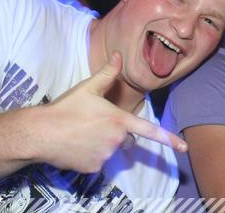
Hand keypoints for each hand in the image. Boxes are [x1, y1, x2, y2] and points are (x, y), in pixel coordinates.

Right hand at [34, 52, 186, 172]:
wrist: (40, 133)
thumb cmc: (65, 108)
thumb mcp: (88, 87)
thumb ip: (108, 73)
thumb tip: (118, 55)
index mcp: (119, 120)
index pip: (150, 131)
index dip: (169, 139)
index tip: (184, 147)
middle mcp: (116, 140)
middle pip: (127, 139)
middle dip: (118, 133)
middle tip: (96, 123)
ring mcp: (105, 156)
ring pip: (112, 150)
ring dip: (103, 143)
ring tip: (82, 133)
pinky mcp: (93, 169)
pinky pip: (98, 162)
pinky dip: (90, 155)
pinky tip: (76, 145)